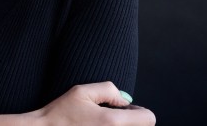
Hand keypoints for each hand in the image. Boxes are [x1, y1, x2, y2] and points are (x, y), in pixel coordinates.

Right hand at [36, 82, 155, 124]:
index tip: (127, 110)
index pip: (149, 119)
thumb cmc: (62, 113)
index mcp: (113, 122)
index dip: (140, 111)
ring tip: (105, 125)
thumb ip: (108, 90)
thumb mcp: (83, 91)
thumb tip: (125, 101)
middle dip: (132, 121)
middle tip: (114, 117)